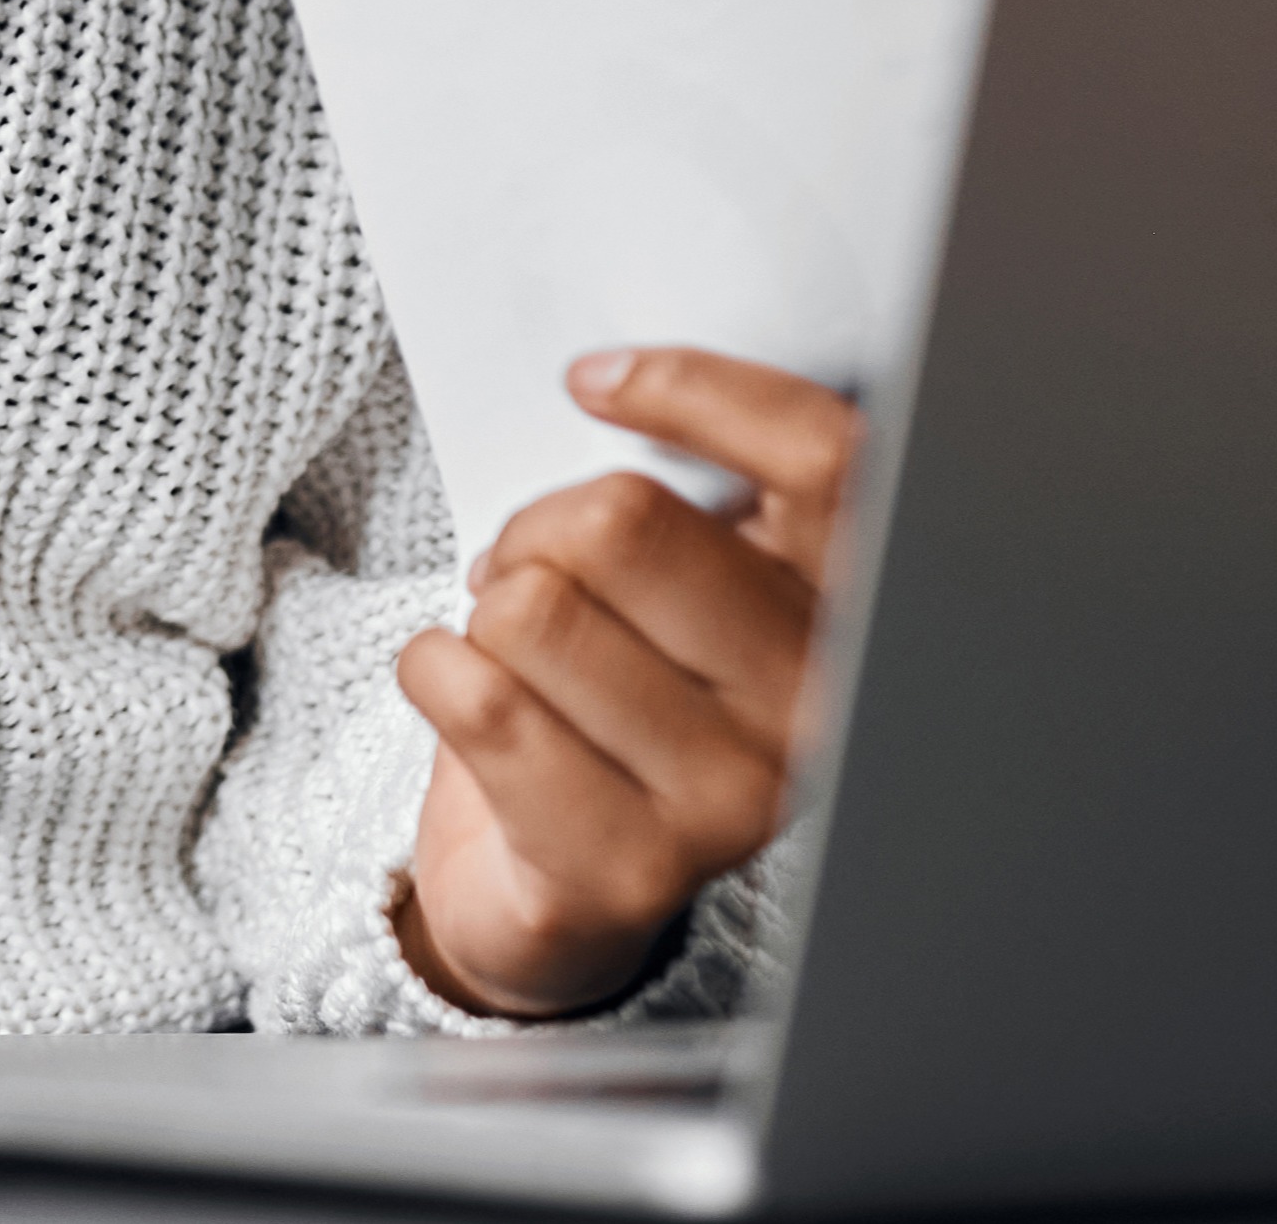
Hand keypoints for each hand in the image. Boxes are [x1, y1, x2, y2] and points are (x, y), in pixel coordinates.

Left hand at [389, 345, 863, 1017]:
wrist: (561, 895)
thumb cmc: (615, 702)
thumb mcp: (673, 584)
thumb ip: (676, 490)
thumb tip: (602, 382)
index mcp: (845, 607)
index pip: (823, 457)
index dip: (701, 390)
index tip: (592, 381)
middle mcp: (817, 704)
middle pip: (624, 524)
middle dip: (534, 532)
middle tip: (524, 576)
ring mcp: (735, 795)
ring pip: (534, 610)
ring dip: (483, 618)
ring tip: (511, 658)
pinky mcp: (632, 866)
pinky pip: (480, 701)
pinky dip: (431, 671)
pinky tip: (458, 697)